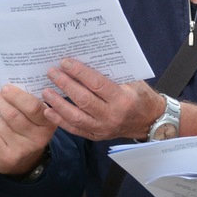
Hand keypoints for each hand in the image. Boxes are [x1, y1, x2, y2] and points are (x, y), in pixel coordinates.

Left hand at [0, 85, 57, 176]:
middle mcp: (38, 138)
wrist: (25, 162)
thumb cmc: (29, 130)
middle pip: (13, 115)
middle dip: (0, 102)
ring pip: (0, 124)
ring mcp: (22, 150)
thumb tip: (10, 85)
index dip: (17, 96)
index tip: (5, 88)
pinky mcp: (7, 158)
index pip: (33, 107)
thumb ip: (31, 103)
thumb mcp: (38, 118)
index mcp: (48, 123)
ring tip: (2, 121)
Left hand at [41, 58, 162, 140]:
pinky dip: (60, 120)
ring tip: (46, 91)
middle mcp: (112, 115)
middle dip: (65, 84)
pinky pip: (75, 129)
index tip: (65, 62)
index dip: (79, 72)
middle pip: (83, 99)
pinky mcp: (96, 136)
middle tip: (52, 72)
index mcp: (122, 99)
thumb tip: (86, 60)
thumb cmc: (141, 96)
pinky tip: (48, 110)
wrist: (150, 121)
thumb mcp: (132, 81)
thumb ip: (112, 74)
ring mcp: (103, 128)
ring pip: (75, 116)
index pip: (96, 84)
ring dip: (58, 103)